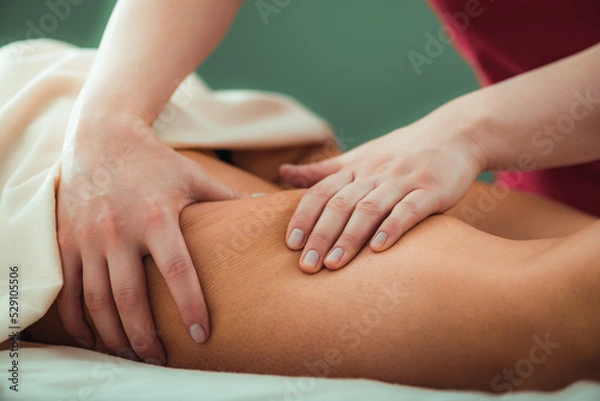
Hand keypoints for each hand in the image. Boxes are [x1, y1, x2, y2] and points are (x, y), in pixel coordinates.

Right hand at [56, 111, 238, 364]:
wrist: (102, 138)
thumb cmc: (156, 161)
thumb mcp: (194, 176)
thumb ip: (227, 197)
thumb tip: (263, 207)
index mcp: (158, 216)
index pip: (177, 271)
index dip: (190, 306)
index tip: (201, 335)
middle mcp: (120, 230)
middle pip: (130, 297)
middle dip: (144, 336)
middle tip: (160, 360)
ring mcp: (89, 237)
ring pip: (97, 300)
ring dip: (113, 335)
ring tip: (131, 354)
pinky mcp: (68, 239)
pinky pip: (69, 288)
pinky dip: (78, 319)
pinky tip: (93, 337)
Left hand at [280, 114, 484, 272]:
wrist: (455, 134)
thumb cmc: (401, 151)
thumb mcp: (361, 156)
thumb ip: (324, 170)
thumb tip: (283, 173)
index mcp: (356, 169)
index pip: (321, 192)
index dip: (303, 217)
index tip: (290, 245)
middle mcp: (375, 173)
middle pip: (340, 205)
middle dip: (321, 236)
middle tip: (306, 266)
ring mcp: (403, 180)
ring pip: (370, 209)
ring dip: (349, 238)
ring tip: (334, 265)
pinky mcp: (431, 189)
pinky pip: (409, 209)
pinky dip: (393, 228)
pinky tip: (379, 249)